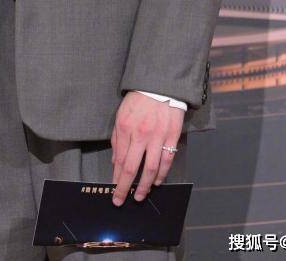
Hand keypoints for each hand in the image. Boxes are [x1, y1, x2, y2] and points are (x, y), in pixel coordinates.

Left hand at [111, 91, 184, 205]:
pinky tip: (157, 182)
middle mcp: (140, 134)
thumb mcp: (121, 115)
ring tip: (139, 196)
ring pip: (151, 169)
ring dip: (145, 186)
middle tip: (121, 200)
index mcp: (125, 128)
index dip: (116, 178)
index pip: (119, 160)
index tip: (114, 190)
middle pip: (132, 168)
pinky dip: (161, 174)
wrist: (160, 85)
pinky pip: (167, 160)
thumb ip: (117, 139)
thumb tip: (115, 162)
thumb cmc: (138, 100)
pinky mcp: (172, 136)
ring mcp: (158, 136)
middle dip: (125, 188)